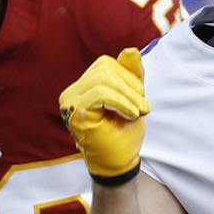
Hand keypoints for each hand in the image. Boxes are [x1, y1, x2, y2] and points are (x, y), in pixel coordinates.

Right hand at [58, 47, 147, 182]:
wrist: (119, 163)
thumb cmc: (123, 133)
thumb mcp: (133, 98)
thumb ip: (132, 74)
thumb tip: (131, 49)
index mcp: (84, 86)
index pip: (106, 64)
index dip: (128, 77)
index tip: (140, 101)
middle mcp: (72, 91)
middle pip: (104, 67)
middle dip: (130, 86)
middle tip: (143, 108)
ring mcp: (70, 101)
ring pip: (103, 79)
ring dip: (128, 96)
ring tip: (138, 113)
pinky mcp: (75, 112)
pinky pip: (101, 93)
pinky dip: (122, 102)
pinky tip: (130, 115)